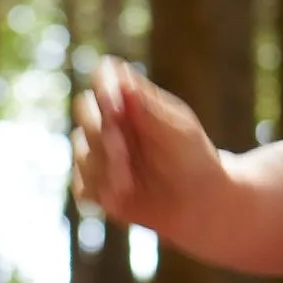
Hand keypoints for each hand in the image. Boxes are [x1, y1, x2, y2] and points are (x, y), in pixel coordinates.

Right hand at [72, 56, 222, 241]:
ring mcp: (102, 153)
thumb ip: (149, 109)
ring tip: (129, 185)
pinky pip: (81, 186)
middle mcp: (111, 122)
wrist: (201, 205)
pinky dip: (96, 192)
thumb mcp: (179, 131)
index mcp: (132, 100)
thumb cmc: (195, 160)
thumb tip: (122, 81)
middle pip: (84, 110)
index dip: (103, 88)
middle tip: (123, 153)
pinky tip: (118, 199)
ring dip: (102, 168)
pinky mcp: (98, 186)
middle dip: (101, 133)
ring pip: (81, 151)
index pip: (105, 77)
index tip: (115, 106)